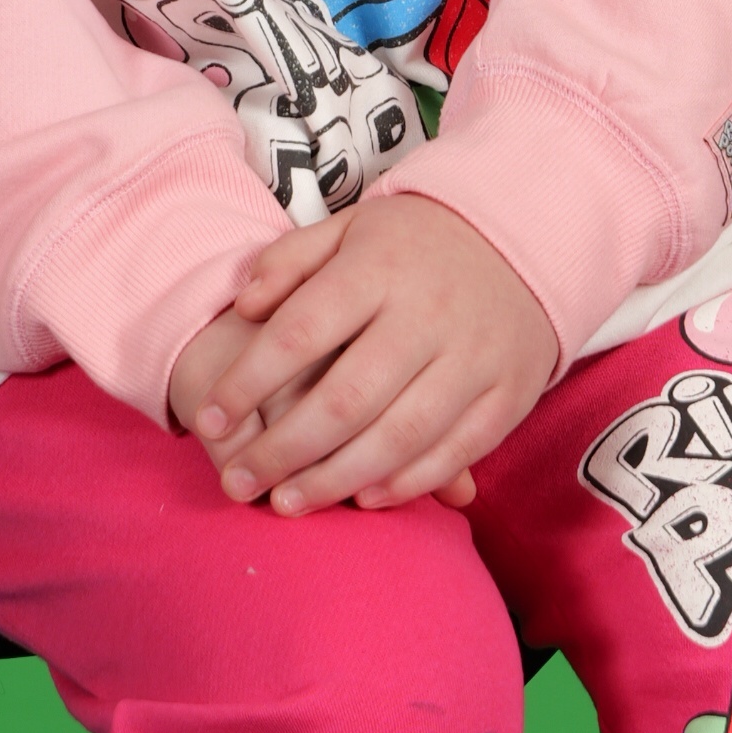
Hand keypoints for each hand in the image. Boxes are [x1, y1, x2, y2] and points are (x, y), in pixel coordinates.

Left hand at [179, 190, 556, 515]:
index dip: (249, 381)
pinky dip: (408, 482)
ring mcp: (473, 358)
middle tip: (238, 483)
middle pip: (346, 398)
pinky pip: (455, 451)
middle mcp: (426, 316)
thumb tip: (244, 305)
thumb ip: (290, 262)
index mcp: (377, 270)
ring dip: (338, 479)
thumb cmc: (414, 245)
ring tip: (289, 503)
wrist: (521, 240)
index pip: (301, 332)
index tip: (210, 416)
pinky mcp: (508, 393)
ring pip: (399, 436)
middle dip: (284, 449)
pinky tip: (363, 498)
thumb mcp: (349, 229)